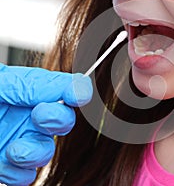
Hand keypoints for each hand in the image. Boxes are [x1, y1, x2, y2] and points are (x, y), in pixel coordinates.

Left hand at [0, 63, 92, 184]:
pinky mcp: (4, 168)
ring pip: (45, 152)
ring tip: (16, 149)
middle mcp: (25, 117)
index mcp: (26, 92)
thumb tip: (79, 87)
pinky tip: (4, 163)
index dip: (74, 92)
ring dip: (36, 152)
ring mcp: (16, 143)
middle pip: (60, 122)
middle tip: (42, 115)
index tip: (77, 96)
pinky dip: (18, 172)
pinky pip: (25, 176)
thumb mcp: (0, 83)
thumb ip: (38, 85)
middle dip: (56, 120)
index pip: (62, 91)